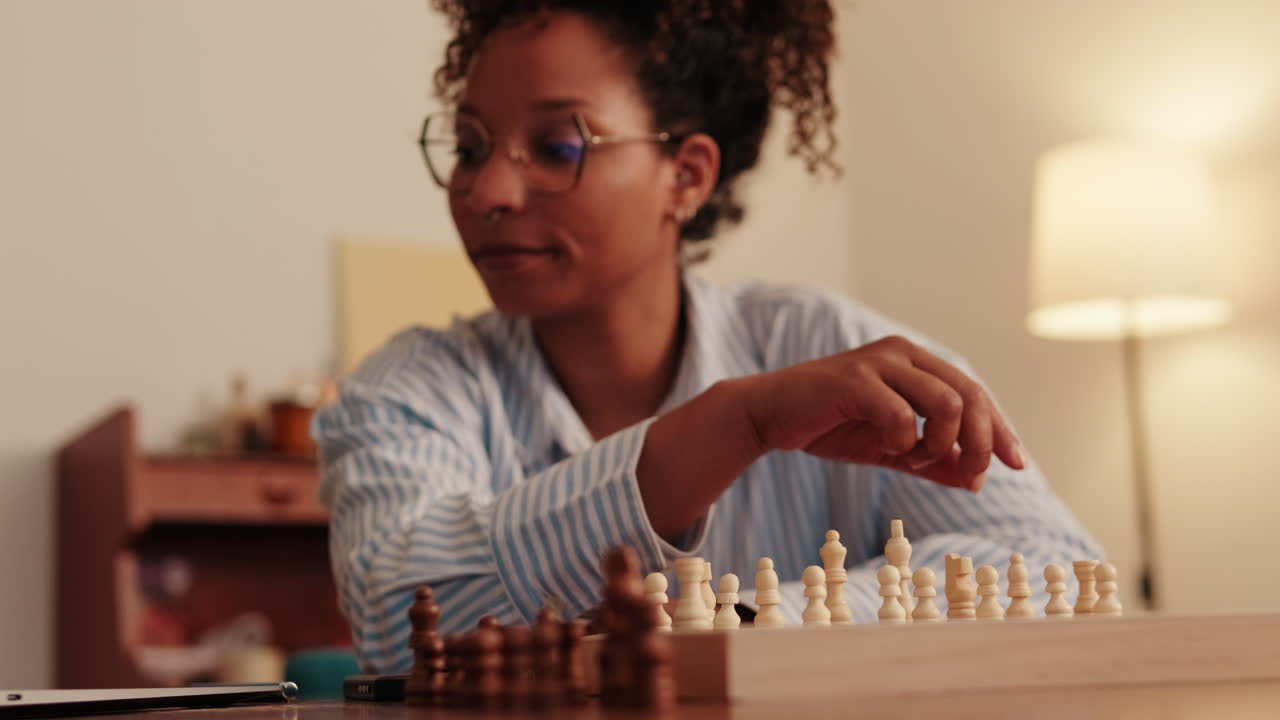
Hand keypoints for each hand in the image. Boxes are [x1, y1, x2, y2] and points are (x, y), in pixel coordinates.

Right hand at [736, 335, 1024, 490]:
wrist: (770, 415)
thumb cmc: (829, 425)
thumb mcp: (890, 448)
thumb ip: (931, 461)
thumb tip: (975, 481)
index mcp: (916, 363)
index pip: (974, 392)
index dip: (998, 428)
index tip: (1015, 464)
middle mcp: (903, 354)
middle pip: (969, 395)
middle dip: (980, 442)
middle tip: (971, 475)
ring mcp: (879, 363)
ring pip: (945, 404)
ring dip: (940, 444)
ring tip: (916, 460)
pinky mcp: (854, 379)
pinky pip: (901, 417)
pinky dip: (903, 443)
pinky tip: (888, 449)